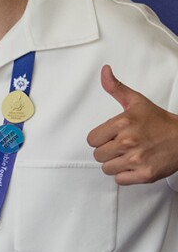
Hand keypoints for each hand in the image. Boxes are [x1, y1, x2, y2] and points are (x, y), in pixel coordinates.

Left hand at [87, 65, 177, 184]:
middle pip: (98, 155)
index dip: (100, 138)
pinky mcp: (145, 174)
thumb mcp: (136, 101)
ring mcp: (137, 159)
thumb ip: (116, 88)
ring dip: (115, 164)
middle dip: (107, 151)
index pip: (92, 139)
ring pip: (107, 168)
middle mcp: (128, 141)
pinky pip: (120, 180)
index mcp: (122, 123)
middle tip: (121, 146)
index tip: (111, 136)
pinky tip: (133, 165)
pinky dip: (125, 175)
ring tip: (128, 155)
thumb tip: (104, 71)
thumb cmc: (159, 121)